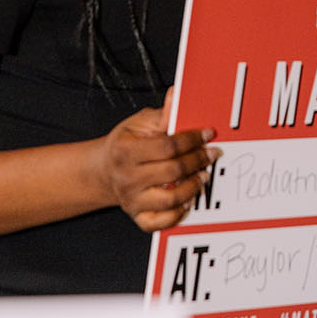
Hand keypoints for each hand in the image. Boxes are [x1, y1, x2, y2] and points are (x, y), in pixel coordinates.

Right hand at [92, 88, 217, 231]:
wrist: (104, 170)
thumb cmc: (126, 144)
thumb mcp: (139, 123)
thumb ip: (162, 114)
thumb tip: (176, 95)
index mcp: (126, 151)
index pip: (168, 146)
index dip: (192, 139)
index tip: (208, 134)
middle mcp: (128, 178)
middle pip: (173, 171)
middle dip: (199, 160)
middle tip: (212, 154)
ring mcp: (132, 200)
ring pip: (170, 199)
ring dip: (193, 187)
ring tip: (203, 175)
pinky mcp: (138, 216)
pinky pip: (160, 222)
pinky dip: (178, 214)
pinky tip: (188, 200)